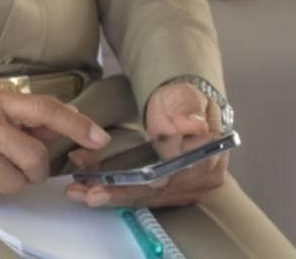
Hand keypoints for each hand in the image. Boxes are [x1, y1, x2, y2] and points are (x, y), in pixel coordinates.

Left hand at [65, 80, 226, 208]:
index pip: (183, 174)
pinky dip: (117, 193)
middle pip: (161, 192)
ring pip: (147, 197)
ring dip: (115, 196)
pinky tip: (93, 191)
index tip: (140, 183)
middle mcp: (200, 180)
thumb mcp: (185, 98)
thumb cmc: (181, 100)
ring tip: (85, 193)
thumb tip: (194, 124)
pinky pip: (140, 196)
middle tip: (94, 191)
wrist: (177, 105)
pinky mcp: (165, 192)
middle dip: (126, 191)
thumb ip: (187, 111)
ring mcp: (183, 189)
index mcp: (210, 157)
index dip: (160, 180)